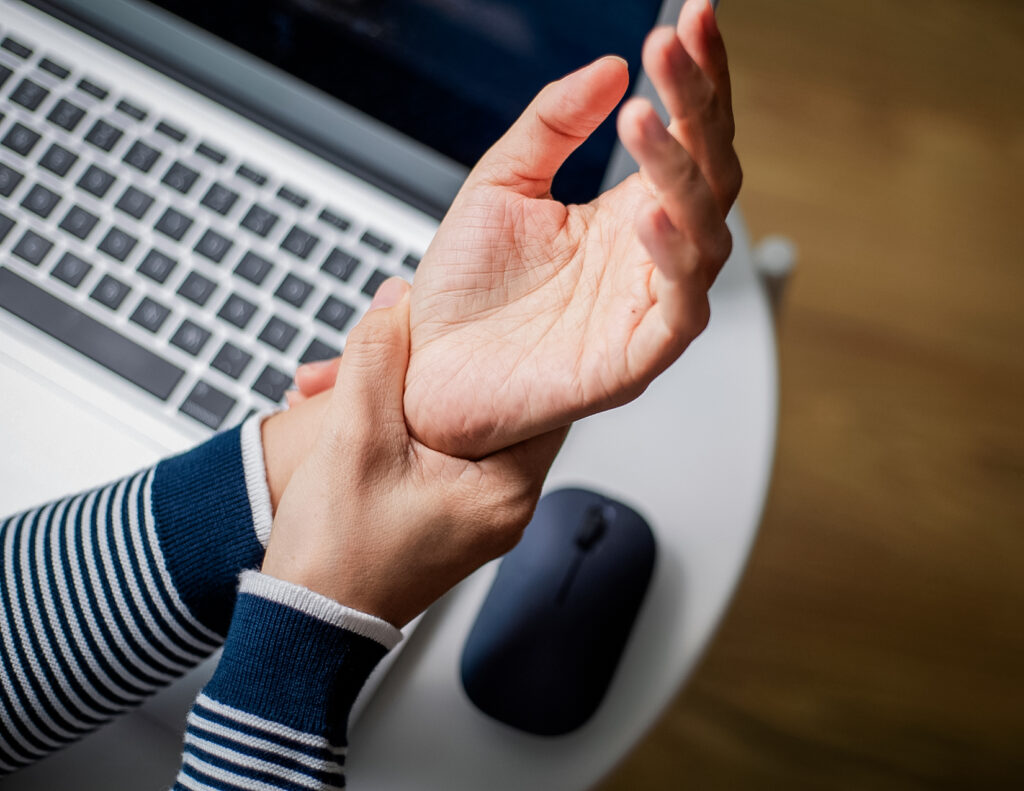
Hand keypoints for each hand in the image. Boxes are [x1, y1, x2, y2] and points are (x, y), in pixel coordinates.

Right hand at [261, 279, 566, 626]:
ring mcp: (477, 513)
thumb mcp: (354, 439)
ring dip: (401, 397)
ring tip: (342, 384)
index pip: (538, 399)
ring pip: (454, 426)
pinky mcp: (448, 516)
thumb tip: (397, 300)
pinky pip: (436, 452)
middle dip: (429, 371)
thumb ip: (378, 360)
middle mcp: (504, 506)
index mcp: (505, 491)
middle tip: (391, 342)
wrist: (305, 624)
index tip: (476, 319)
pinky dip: (399, 428)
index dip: (501, 351)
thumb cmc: (336, 556)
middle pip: (488, 408)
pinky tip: (353, 411)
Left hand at [292, 1, 739, 457]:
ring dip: (681, 172)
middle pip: (710, 172)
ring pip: (705, 234)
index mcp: (625, 216)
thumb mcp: (500, 185)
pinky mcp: (635, 360)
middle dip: (697, 107)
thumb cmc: (465, 294)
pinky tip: (648, 214)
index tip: (692, 15)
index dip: (697, 77)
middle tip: (671, 50)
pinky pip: (678, 309)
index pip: (686, 134)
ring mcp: (645, 307)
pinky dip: (673, 260)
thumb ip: (552, 124)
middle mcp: (647, 257)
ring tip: (644, 120)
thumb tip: (608, 68)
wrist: (426, 374)